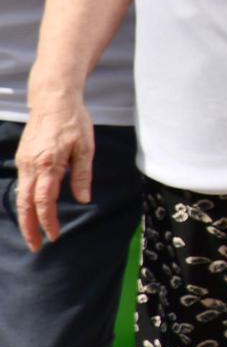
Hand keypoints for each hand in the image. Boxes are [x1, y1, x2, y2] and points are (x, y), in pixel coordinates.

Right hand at [14, 93, 93, 251]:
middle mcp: (31, 165)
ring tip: (33, 234)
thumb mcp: (86, 147)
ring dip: (25, 217)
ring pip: (20, 196)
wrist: (53, 99)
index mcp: (49, 164)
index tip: (54, 236)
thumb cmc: (74, 121)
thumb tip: (83, 200)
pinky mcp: (22, 158)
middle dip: (29, 228)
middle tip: (36, 247)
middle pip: (26, 204)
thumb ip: (82, 175)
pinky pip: (21, 185)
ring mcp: (23, 162)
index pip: (45, 201)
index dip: (48, 221)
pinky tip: (32, 211)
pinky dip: (24, 202)